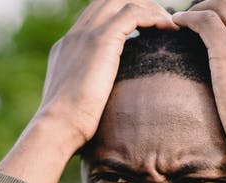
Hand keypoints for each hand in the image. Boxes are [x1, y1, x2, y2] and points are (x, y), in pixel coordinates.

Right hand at [0, 0, 176, 182]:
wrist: (56, 128)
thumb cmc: (68, 127)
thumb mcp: (79, 102)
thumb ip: (91, 92)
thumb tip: (106, 106)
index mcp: (68, 47)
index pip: (96, 17)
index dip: (121, 17)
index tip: (144, 29)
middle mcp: (75, 35)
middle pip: (109, 2)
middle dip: (137, 5)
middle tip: (161, 21)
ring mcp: (86, 35)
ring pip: (122, 2)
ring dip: (149, 9)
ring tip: (169, 24)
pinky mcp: (100, 41)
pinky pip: (132, 13)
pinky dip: (153, 16)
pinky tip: (167, 28)